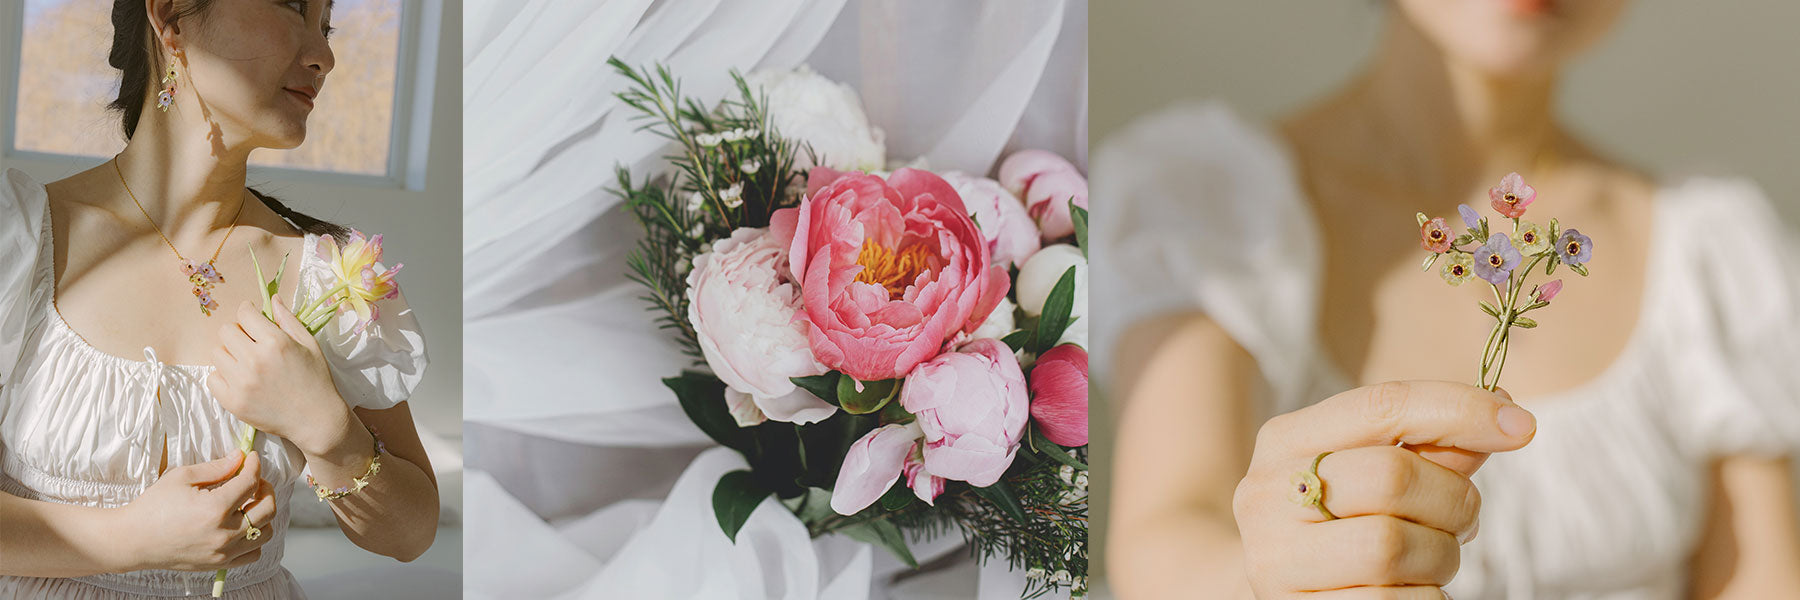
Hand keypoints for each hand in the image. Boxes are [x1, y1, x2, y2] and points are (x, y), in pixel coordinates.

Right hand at [116, 451, 276, 571]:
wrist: (133, 539)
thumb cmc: (153, 506)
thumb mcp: (182, 477)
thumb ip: (216, 467)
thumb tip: (240, 457)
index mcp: (215, 508)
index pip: (251, 482)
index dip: (255, 465)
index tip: (252, 458)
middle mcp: (224, 533)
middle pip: (268, 508)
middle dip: (266, 488)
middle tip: (254, 480)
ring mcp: (223, 552)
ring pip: (265, 532)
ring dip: (263, 515)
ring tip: (248, 503)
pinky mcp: (219, 564)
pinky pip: (253, 553)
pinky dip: (255, 538)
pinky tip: (242, 525)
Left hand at [207, 298, 346, 454]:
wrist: (316, 420)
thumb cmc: (316, 380)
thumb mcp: (309, 345)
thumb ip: (288, 320)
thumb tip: (272, 298)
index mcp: (276, 343)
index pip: (244, 314)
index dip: (248, 312)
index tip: (251, 317)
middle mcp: (255, 360)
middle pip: (226, 331)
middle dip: (238, 332)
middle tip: (250, 343)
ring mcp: (241, 383)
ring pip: (217, 353)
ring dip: (229, 354)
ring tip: (246, 363)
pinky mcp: (232, 402)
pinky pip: (212, 378)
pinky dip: (223, 376)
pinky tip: (240, 380)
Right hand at [1232, 381, 1536, 597]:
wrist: (1274, 587)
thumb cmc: (1337, 520)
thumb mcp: (1368, 469)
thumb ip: (1429, 445)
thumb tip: (1503, 418)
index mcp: (1285, 442)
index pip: (1381, 406)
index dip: (1459, 409)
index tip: (1521, 426)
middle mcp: (1267, 496)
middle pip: (1392, 477)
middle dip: (1451, 498)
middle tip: (1462, 518)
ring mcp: (1275, 560)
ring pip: (1393, 548)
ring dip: (1440, 557)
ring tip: (1429, 558)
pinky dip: (1423, 597)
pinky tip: (1408, 589)